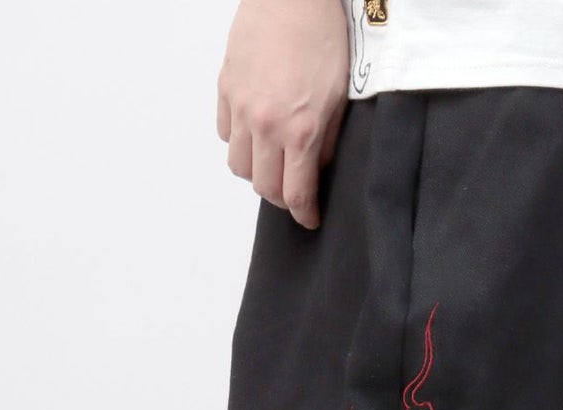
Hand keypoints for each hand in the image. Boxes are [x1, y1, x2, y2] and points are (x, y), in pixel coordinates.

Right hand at [217, 0, 348, 228]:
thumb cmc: (322, 36)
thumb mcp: (338, 97)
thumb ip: (326, 140)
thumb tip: (315, 169)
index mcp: (299, 130)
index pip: (295, 193)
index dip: (304, 214)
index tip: (309, 219)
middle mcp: (265, 124)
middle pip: (264, 187)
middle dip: (281, 197)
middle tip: (294, 191)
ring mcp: (241, 107)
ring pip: (239, 165)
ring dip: (256, 171)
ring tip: (272, 161)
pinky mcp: (225, 88)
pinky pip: (224, 133)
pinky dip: (238, 141)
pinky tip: (254, 132)